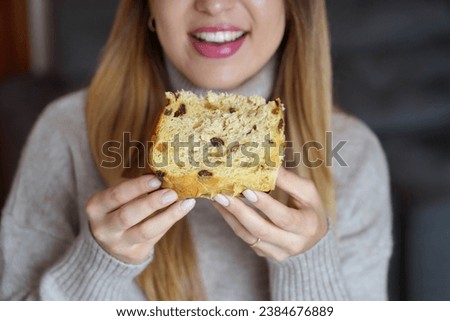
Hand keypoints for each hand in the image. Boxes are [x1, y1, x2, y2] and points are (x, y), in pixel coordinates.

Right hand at [86, 175, 195, 263]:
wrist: (109, 244)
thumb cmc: (117, 210)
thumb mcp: (116, 198)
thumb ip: (135, 188)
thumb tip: (164, 175)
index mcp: (96, 207)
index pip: (116, 195)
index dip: (137, 187)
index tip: (156, 179)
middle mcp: (103, 228)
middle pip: (128, 215)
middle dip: (151, 203)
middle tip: (171, 193)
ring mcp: (118, 244)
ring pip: (144, 231)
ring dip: (167, 216)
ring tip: (184, 203)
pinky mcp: (134, 254)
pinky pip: (155, 237)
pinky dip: (170, 222)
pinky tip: (183, 209)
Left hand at [212, 167, 327, 260]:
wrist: (312, 237)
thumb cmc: (310, 208)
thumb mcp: (307, 192)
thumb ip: (287, 180)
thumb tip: (265, 165)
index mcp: (307, 226)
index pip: (283, 217)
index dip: (265, 205)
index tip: (247, 189)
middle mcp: (293, 244)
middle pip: (261, 229)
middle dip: (239, 211)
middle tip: (223, 194)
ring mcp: (277, 252)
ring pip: (249, 236)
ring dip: (230, 216)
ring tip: (217, 198)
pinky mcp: (265, 253)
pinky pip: (245, 238)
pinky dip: (231, 221)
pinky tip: (223, 207)